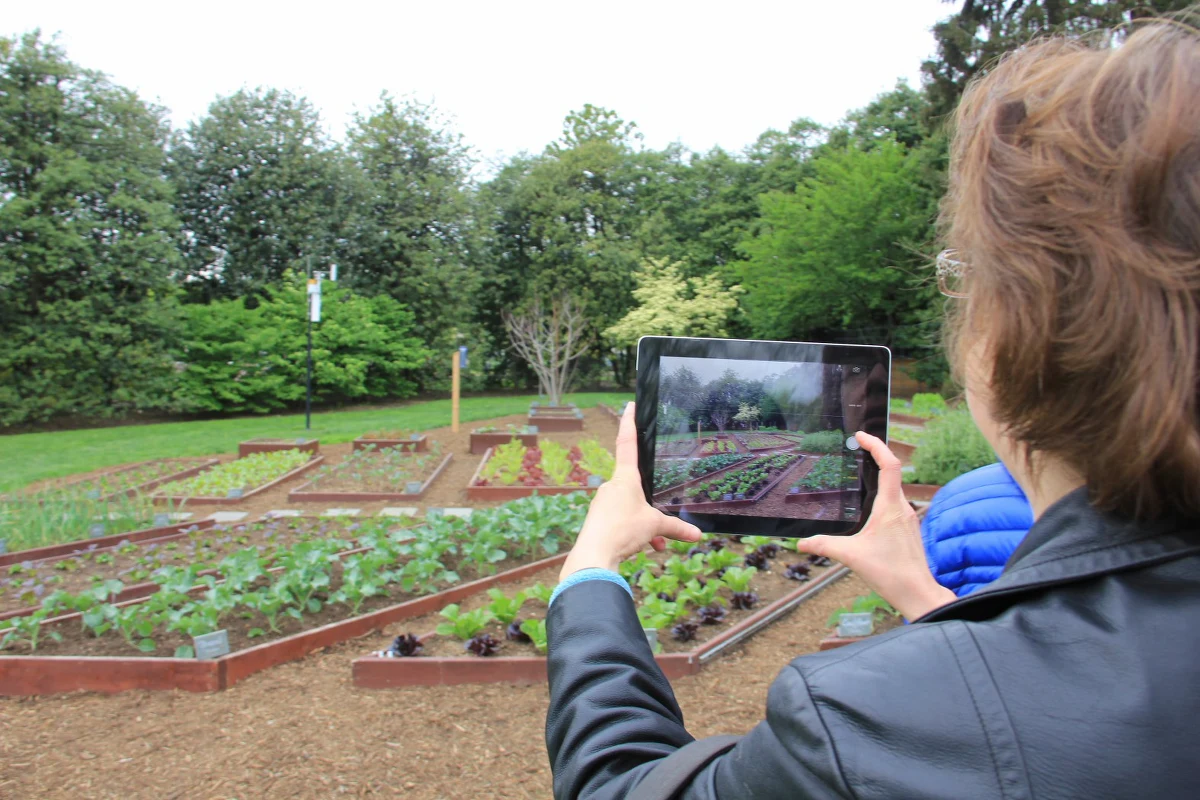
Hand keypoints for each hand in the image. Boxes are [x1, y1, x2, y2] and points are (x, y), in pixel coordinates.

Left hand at [560, 403, 701, 580]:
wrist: (593, 556)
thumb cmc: (622, 531)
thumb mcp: (654, 527)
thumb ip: (675, 528)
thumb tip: (697, 535)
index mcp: (625, 479)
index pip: (627, 443)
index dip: (629, 423)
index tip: (629, 406)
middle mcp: (611, 487)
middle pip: (635, 488)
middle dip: (651, 504)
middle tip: (662, 521)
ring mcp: (603, 504)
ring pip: (630, 509)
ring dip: (645, 525)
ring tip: (657, 543)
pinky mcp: (598, 521)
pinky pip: (621, 522)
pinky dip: (635, 534)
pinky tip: (645, 548)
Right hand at [795, 431, 955, 619]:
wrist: (917, 593)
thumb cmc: (890, 573)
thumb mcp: (851, 556)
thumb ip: (824, 546)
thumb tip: (800, 544)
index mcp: (890, 507)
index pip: (889, 465)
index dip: (877, 445)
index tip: (861, 436)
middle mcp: (902, 508)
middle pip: (893, 471)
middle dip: (876, 455)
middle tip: (857, 447)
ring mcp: (907, 518)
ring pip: (895, 487)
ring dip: (880, 474)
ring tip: (861, 470)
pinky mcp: (907, 528)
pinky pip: (896, 501)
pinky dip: (883, 493)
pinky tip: (870, 504)